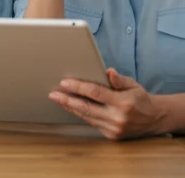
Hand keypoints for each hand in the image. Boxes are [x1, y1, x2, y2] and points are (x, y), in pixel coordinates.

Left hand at [50, 69, 167, 139]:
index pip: (95, 93)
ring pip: (86, 116)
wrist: (155, 119)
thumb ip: (119, 80)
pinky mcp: (111, 135)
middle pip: (86, 107)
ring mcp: (114, 129)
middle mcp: (118, 118)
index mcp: (123, 103)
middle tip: (53, 94)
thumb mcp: (133, 85)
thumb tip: (108, 71)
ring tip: (58, 99)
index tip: (64, 82)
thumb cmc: (141, 99)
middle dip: (67, 100)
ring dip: (70, 108)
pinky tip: (71, 107)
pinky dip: (81, 114)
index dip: (78, 87)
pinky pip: (92, 123)